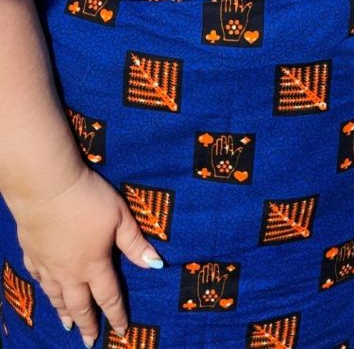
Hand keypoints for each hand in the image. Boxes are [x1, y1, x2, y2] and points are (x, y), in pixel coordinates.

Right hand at [11, 164, 162, 343]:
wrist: (45, 186)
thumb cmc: (88, 199)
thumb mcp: (120, 217)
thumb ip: (135, 243)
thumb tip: (156, 265)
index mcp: (94, 265)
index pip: (109, 297)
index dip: (117, 315)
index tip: (122, 332)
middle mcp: (70, 272)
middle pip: (80, 305)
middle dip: (87, 324)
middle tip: (89, 341)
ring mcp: (47, 264)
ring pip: (56, 296)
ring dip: (63, 312)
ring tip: (67, 324)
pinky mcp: (31, 251)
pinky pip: (37, 276)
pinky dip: (43, 287)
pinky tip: (44, 288)